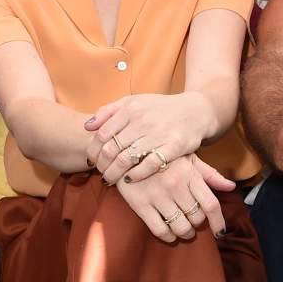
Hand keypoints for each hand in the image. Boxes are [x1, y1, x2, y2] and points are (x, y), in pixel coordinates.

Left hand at [85, 93, 213, 184]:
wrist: (195, 111)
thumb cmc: (160, 109)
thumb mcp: (134, 102)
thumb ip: (109, 111)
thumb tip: (87, 127)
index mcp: (131, 108)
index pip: (102, 133)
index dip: (94, 150)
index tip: (92, 160)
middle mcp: (143, 120)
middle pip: (111, 148)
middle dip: (102, 165)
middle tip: (101, 173)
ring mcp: (159, 134)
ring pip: (127, 159)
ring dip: (114, 173)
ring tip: (111, 179)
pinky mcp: (174, 147)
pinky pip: (149, 165)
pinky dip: (136, 174)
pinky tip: (129, 178)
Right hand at [117, 154, 233, 240]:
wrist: (128, 150)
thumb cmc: (163, 155)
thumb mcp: (188, 159)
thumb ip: (210, 174)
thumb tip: (231, 187)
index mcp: (190, 174)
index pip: (211, 204)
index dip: (218, 222)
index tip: (220, 232)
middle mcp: (176, 186)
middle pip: (197, 218)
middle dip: (198, 224)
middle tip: (194, 222)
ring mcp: (158, 196)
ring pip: (180, 227)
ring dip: (185, 233)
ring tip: (184, 230)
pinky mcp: (141, 205)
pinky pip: (160, 230)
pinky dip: (168, 237)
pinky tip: (169, 234)